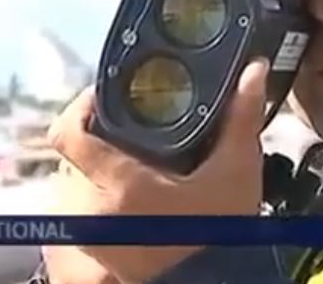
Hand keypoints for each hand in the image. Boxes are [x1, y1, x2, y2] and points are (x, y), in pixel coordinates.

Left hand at [42, 59, 268, 283]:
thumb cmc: (220, 238)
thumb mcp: (235, 173)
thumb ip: (240, 119)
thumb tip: (253, 70)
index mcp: (119, 184)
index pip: (68, 133)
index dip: (81, 106)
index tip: (105, 96)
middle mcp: (93, 210)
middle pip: (76, 155)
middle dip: (102, 138)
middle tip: (136, 132)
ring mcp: (88, 235)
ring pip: (75, 183)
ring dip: (99, 170)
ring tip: (138, 167)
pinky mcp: (92, 252)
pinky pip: (80, 212)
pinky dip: (100, 198)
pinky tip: (134, 198)